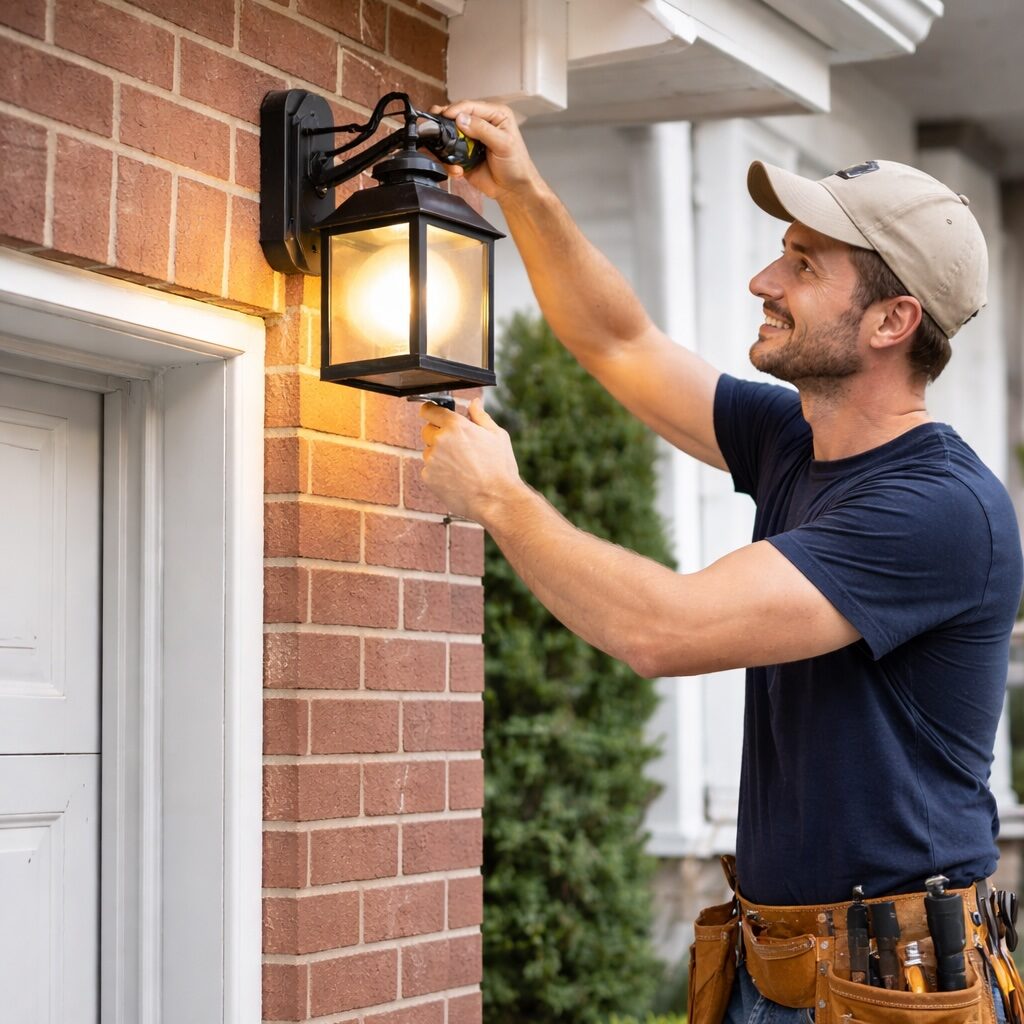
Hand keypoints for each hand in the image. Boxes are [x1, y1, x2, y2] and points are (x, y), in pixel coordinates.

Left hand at [420, 398, 521, 523]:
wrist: (496, 500)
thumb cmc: (500, 468)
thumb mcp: (497, 436)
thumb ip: (481, 417)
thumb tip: (474, 403)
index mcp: (456, 426)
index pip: (429, 410)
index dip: (431, 411)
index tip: (434, 415)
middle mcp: (440, 440)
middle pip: (427, 430)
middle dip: (438, 434)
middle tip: (457, 447)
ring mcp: (431, 460)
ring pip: (428, 452)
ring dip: (439, 455)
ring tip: (462, 467)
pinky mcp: (428, 478)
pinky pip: (429, 470)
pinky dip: (439, 473)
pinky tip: (457, 479)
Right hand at [429, 99, 541, 202]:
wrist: (513, 190)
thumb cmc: (516, 165)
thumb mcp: (503, 144)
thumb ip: (482, 129)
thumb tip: (461, 119)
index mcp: (494, 115)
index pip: (470, 106)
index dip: (455, 109)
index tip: (444, 115)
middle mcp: (480, 125)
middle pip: (455, 117)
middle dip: (444, 125)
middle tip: (434, 129)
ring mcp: (470, 140)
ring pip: (449, 136)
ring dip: (445, 147)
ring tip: (450, 158)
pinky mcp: (463, 156)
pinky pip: (449, 155)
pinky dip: (449, 163)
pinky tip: (458, 171)